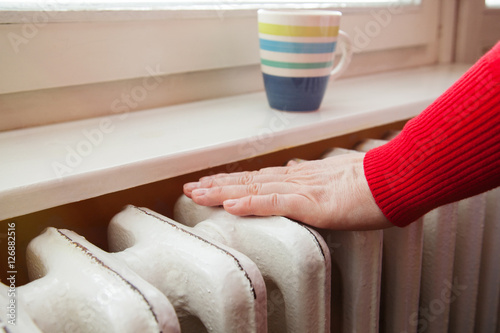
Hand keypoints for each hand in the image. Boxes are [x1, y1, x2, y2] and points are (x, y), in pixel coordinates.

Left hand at [183, 153, 391, 229]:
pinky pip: (276, 202)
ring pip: (255, 187)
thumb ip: (315, 177)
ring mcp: (303, 189)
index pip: (260, 178)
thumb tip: (296, 170)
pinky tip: (230, 205)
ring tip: (197, 193)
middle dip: (217, 184)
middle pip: (249, 180)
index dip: (234, 181)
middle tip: (191, 187)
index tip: (212, 183)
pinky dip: (251, 202)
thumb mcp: (339, 178)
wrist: (397, 178)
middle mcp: (297, 178)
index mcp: (302, 176)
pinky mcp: (313, 202)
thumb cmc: (374, 181)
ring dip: (223, 191)